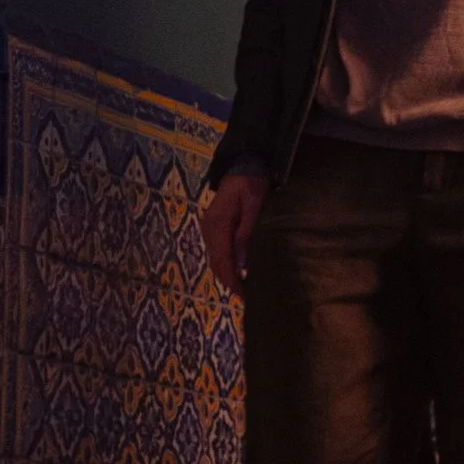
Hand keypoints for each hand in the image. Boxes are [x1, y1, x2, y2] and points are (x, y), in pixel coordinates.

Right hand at [202, 167, 269, 292]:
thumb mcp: (254, 206)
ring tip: (245, 290)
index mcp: (217, 224)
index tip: (244, 296)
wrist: (243, 165)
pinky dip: (227, 265)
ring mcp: (209, 228)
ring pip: (216, 259)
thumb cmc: (252, 184)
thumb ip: (246, 234)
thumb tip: (241, 266)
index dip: (232, 280)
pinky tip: (239, 272)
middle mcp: (208, 228)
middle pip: (216, 263)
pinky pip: (218, 252)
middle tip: (248, 298)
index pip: (222, 260)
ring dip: (228, 275)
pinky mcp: (213, 228)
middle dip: (230, 282)